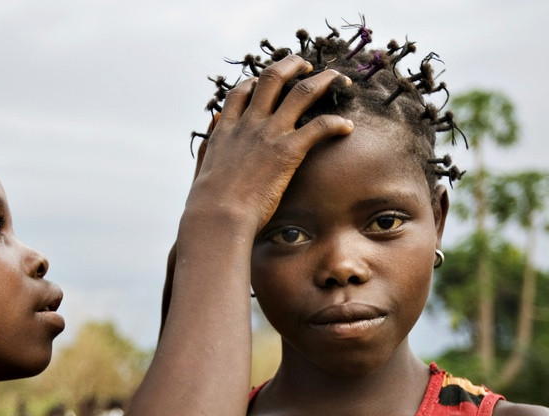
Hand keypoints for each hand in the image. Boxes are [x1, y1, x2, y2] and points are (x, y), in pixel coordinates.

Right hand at [185, 54, 353, 231]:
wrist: (217, 217)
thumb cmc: (207, 205)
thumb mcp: (201, 169)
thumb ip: (207, 146)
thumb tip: (212, 129)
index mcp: (227, 130)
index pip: (241, 92)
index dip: (256, 81)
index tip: (266, 80)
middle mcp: (249, 124)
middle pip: (272, 78)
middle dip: (292, 64)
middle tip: (306, 64)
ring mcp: (269, 134)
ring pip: (302, 92)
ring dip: (324, 80)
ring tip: (338, 79)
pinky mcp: (288, 151)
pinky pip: (320, 126)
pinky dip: (337, 123)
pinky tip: (348, 127)